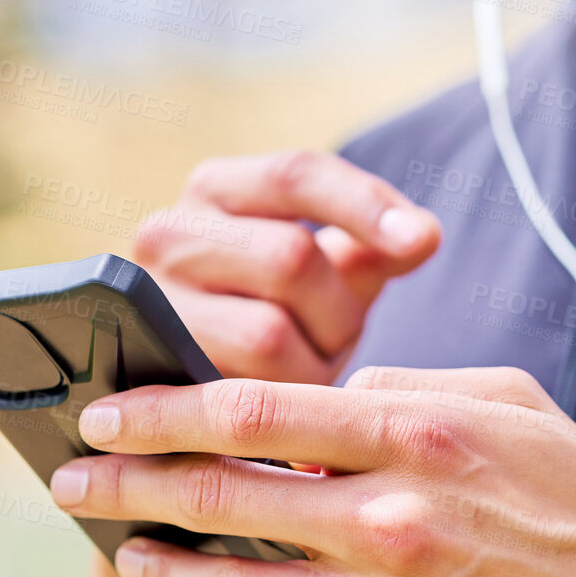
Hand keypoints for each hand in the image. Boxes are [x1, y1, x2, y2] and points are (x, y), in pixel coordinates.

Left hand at [47, 366, 575, 576]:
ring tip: (130, 552)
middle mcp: (393, 524)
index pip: (250, 411)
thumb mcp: (516, 409)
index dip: (158, 412)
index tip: (103, 415)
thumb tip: (312, 404)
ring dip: (166, 566)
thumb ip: (409, 388)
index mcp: (420, 438)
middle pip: (218, 497)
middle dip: (125, 486)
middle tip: (73, 483)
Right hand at [134, 151, 441, 383]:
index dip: (364, 205)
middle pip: (290, 257)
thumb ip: (372, 247)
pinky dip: (285, 397)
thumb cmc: (280, 313)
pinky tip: (293, 401)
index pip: (297, 175)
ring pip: (267, 332)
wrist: (195, 378)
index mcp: (219, 189)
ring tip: (310, 367)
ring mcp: (152, 305)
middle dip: (338, 308)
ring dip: (312, 361)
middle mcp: (170, 233)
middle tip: (342, 335)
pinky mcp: (152, 373)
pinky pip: (247, 393)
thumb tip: (423, 235)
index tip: (422, 240)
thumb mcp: (329, 271)